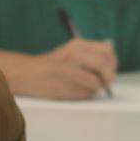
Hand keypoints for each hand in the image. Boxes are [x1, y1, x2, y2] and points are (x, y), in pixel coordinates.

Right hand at [0, 39, 117, 99]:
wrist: (28, 74)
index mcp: (78, 45)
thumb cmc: (54, 65)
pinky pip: (84, 95)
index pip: (107, 52)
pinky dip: (84, 95)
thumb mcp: (72, 52)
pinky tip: (74, 90)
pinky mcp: (64, 86)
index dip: (112, 63)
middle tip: (105, 82)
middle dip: (108, 77)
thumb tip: (112, 64)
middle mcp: (74, 55)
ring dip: (94, 89)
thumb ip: (93, 55)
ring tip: (84, 87)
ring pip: (96, 84)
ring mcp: (68, 71)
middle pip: (104, 67)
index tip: (109, 69)